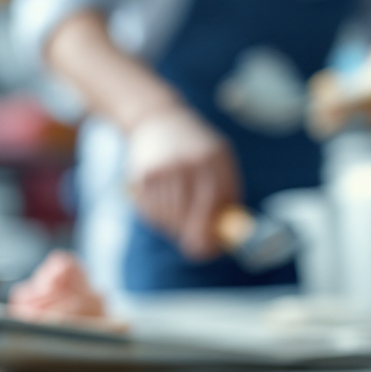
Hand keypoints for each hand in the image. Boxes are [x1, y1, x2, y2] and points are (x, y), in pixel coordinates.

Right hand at [127, 108, 239, 260]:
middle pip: (188, 217)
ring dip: (173, 223)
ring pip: (169, 218)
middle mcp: (188, 162)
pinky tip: (162, 197)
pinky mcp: (143, 175)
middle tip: (191, 240)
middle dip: (190, 233)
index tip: (205, 250)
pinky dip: (158, 214)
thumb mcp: (220, 161)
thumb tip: (225, 237)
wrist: (158, 121)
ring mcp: (163, 168)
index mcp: (214, 159)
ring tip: (177, 205)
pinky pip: (152, 211)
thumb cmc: (197, 149)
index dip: (209, 233)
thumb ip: (227, 195)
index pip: (213, 204)